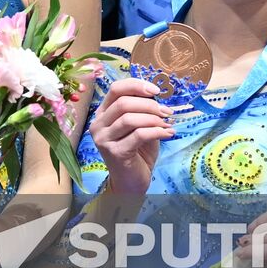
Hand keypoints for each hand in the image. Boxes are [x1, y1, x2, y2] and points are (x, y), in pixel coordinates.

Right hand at [88, 78, 173, 196]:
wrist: (132, 182)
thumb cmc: (137, 152)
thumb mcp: (140, 125)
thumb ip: (143, 110)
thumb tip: (158, 95)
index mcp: (103, 113)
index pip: (116, 89)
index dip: (136, 85)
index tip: (156, 90)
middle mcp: (98, 124)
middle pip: (123, 102)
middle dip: (150, 105)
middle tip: (167, 112)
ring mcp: (103, 139)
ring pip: (130, 118)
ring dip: (154, 118)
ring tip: (167, 124)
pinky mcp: (114, 152)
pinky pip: (138, 135)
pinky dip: (156, 131)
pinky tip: (168, 134)